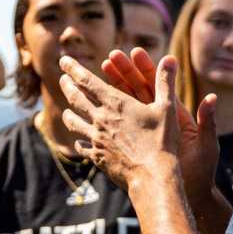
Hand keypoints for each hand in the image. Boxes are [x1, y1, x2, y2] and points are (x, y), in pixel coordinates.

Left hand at [58, 52, 182, 194]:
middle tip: (62, 78)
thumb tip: (171, 58)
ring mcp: (96, 138)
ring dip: (69, 113)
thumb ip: (166, 82)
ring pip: (74, 122)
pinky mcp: (96, 156)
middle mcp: (100, 119)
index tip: (63, 60)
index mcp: (115, 103)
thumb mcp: (167, 108)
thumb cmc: (161, 141)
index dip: (73, 68)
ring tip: (66, 110)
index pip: (87, 81)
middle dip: (67, 86)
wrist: (151, 176)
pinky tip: (80, 142)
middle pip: (76, 98)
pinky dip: (80, 141)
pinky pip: (82, 146)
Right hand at [102, 48, 219, 201]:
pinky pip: (110, 133)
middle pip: (134, 92)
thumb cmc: (201, 171)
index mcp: (173, 115)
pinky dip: (96, 123)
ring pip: (118, 110)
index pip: (156, 86)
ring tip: (88, 79)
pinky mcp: (129, 149)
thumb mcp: (206, 143)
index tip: (134, 52)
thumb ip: (207, 120)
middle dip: (121, 74)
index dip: (146, 69)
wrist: (190, 194)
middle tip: (108, 58)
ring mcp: (140, 134)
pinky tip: (80, 113)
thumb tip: (212, 98)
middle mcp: (155, 122)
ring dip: (104, 94)